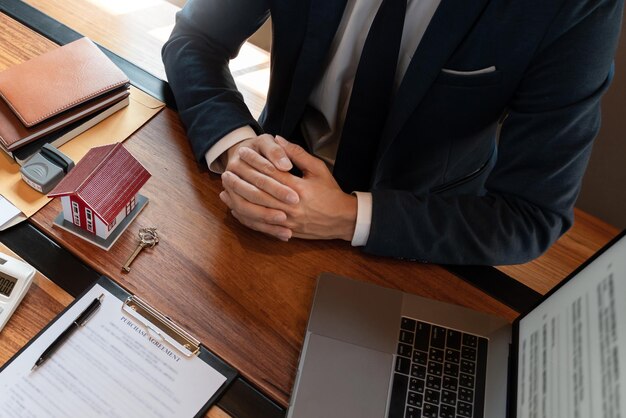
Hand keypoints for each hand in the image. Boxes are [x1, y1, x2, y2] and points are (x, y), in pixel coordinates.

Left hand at [228, 136, 357, 240]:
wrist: (343, 220)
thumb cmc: (331, 192)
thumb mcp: (319, 169)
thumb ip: (298, 154)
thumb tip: (278, 140)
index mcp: (299, 188)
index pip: (271, 172)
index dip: (255, 161)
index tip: (243, 152)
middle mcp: (291, 205)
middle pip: (260, 191)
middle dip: (241, 180)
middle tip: (227, 169)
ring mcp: (287, 221)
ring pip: (257, 210)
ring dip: (239, 199)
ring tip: (225, 188)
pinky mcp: (285, 231)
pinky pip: (261, 226)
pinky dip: (246, 218)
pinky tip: (235, 209)